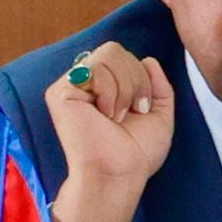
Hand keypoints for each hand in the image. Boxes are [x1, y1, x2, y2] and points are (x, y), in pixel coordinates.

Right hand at [46, 43, 174, 221]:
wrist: (120, 172)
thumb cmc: (137, 153)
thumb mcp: (160, 114)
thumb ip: (159, 85)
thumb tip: (149, 60)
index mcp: (105, 87)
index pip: (125, 56)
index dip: (142, 77)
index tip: (142, 109)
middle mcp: (86, 84)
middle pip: (115, 49)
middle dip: (135, 80)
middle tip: (132, 111)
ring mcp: (71, 86)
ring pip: (108, 54)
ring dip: (125, 87)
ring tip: (116, 115)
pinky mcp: (60, 92)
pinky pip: (94, 67)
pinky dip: (109, 91)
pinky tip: (104, 115)